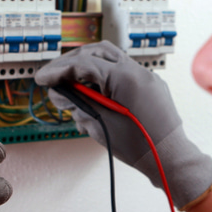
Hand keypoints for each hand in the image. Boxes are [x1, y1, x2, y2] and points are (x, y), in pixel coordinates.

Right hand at [35, 41, 211, 209]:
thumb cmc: (138, 146)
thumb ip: (77, 103)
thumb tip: (59, 92)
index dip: (58, 71)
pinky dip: (105, 82)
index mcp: (126, 77)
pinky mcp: (151, 87)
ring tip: (73, 93)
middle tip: (55, 78)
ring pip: (111, 61)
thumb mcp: (99, 124)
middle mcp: (138, 71)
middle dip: (73, 63)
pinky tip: (93, 102)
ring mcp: (147, 78)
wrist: (170, 159)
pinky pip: (123, 76)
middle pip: (98, 52)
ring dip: (89, 72)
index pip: (84, 64)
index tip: (42, 79)